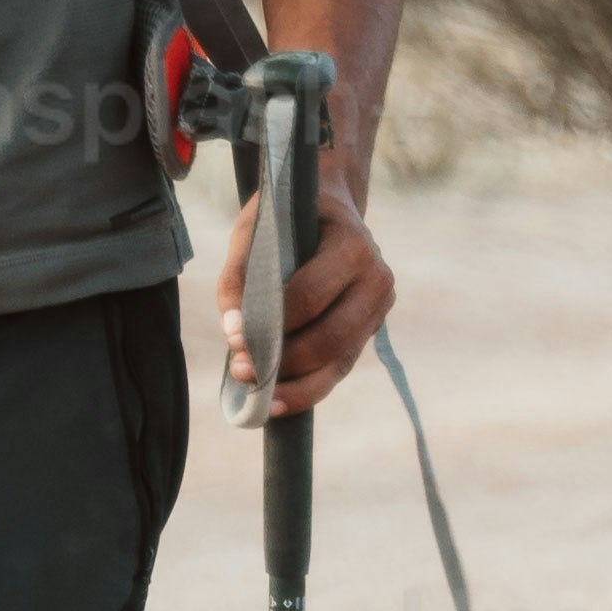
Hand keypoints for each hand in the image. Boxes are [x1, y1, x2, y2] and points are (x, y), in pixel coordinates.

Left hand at [214, 174, 392, 417]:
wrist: (330, 207)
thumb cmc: (286, 217)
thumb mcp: (256, 228)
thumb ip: (240, 274)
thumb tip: (234, 330)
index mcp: (353, 244)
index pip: (310, 295)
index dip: (270, 322)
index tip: (232, 336)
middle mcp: (377, 279)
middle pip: (332, 337)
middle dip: (283, 361)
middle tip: (240, 370)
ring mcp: (379, 309)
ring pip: (339, 362)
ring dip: (295, 385)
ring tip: (257, 398)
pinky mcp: (369, 331)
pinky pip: (339, 368)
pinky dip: (307, 389)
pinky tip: (276, 402)